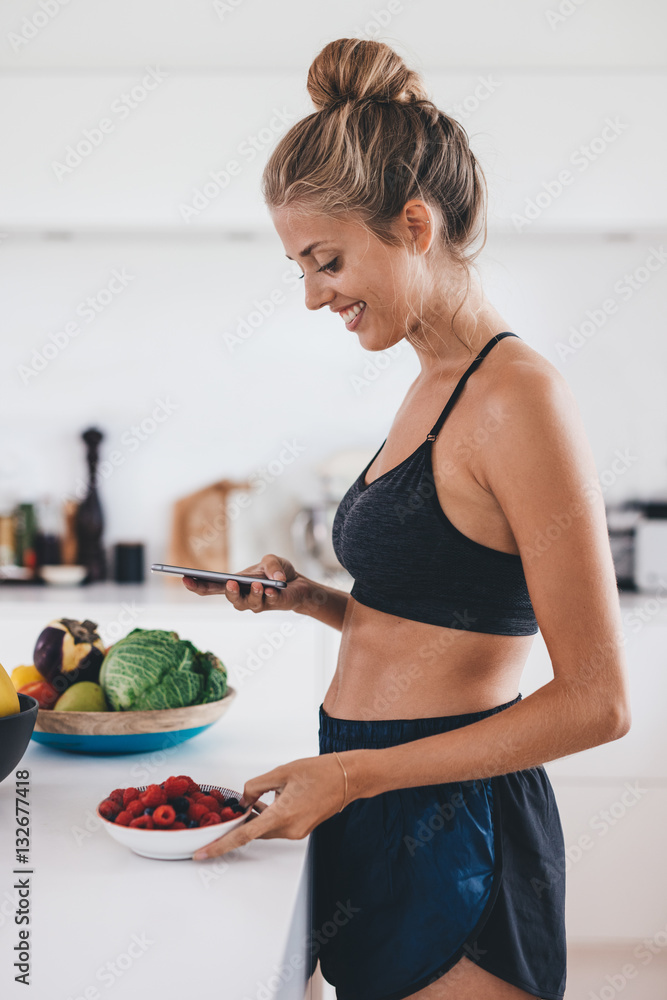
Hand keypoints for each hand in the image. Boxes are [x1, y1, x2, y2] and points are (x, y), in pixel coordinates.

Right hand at [182, 554, 316, 614]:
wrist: (299, 584)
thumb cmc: (278, 572)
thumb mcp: (272, 560)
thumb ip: (271, 564)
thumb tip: (274, 577)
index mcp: (235, 583)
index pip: (212, 587)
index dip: (197, 585)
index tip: (184, 579)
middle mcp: (242, 596)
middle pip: (229, 599)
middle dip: (229, 592)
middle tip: (229, 583)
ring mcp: (257, 603)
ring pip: (249, 603)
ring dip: (252, 594)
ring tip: (257, 585)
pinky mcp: (274, 605)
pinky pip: (270, 602)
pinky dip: (271, 594)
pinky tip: (272, 588)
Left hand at [191, 753, 349, 860]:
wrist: (348, 778)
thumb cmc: (320, 771)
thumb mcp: (282, 772)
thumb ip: (256, 786)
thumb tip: (243, 799)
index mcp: (283, 815)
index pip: (244, 835)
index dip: (220, 845)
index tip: (202, 854)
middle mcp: (290, 829)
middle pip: (253, 831)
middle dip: (240, 823)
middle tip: (226, 813)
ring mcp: (296, 832)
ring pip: (264, 829)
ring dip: (255, 818)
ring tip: (256, 798)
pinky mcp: (300, 829)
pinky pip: (276, 827)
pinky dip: (267, 817)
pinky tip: (265, 803)